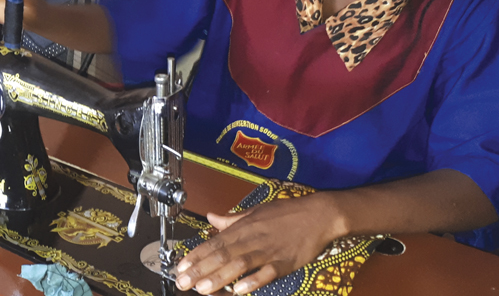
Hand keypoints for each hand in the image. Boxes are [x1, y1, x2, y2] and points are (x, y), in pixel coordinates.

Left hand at [175, 194, 344, 293]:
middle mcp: (252, 239)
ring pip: (239, 265)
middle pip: (221, 256)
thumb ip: (232, 219)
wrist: (319, 214)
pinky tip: (240, 290)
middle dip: (200, 270)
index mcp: (243, 228)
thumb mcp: (256, 211)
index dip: (196, 255)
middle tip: (182, 281)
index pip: (214, 243)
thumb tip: (212, 217)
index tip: (180, 266)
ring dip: (219, 277)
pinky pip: (267, 274)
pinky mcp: (284, 263)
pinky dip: (253, 281)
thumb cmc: (287, 213)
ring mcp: (268, 252)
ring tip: (202, 289)